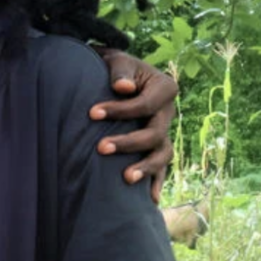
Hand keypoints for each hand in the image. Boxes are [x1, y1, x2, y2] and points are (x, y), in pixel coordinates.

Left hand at [92, 49, 176, 202]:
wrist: (120, 77)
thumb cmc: (116, 69)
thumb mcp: (117, 60)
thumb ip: (120, 71)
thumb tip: (124, 88)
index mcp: (165, 88)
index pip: (145, 105)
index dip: (120, 111)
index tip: (92, 114)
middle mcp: (169, 112)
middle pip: (154, 134)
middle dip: (128, 142)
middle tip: (101, 148)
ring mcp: (165, 132)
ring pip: (163, 154)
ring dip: (146, 168)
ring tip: (126, 179)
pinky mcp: (157, 147)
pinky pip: (162, 168)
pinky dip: (157, 183)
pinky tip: (150, 200)